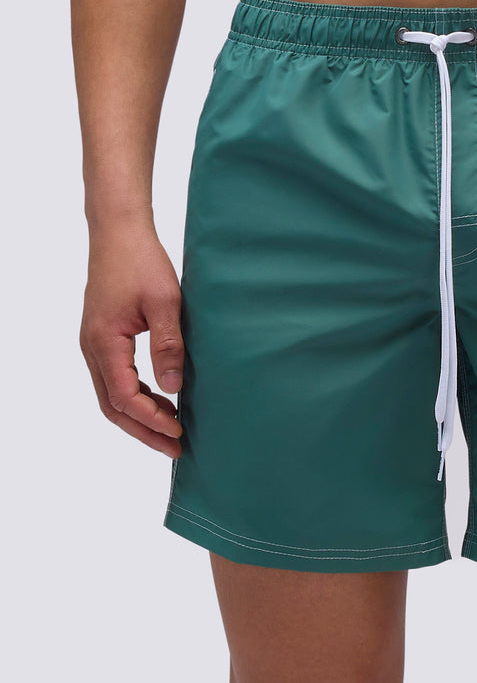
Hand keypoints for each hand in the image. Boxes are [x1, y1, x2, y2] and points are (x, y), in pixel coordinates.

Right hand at [80, 218, 183, 457]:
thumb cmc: (141, 261)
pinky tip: (161, 400)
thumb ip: (168, 345)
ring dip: (139, 417)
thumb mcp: (165, 302)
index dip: (151, 420)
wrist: (118, 233)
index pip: (124, 398)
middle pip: (112, 406)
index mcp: (104, 342)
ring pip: (111, 395)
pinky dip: (136, 396)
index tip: (179, 432)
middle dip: (143, 431)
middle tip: (174, 449)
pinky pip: (114, 378)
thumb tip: (173, 387)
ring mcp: (94, 344)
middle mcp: (92, 348)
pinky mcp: (103, 338)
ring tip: (171, 431)